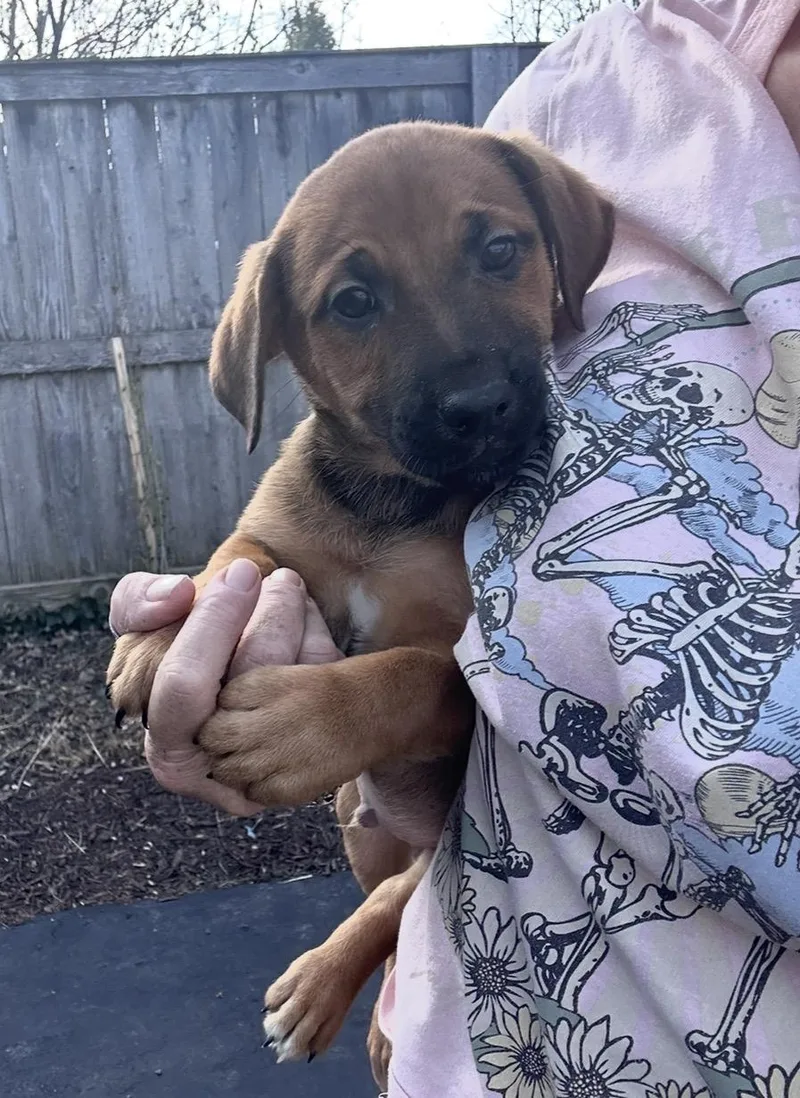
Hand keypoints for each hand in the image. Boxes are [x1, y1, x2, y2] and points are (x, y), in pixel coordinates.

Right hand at [108, 561, 341, 815]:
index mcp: (169, 743)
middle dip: (273, 618)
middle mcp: (221, 767)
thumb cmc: (186, 657)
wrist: (240, 692)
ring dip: (300, 624)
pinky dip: (322, 643)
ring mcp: (274, 766)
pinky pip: (327, 690)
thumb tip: (177, 594)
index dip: (213, 622)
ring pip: (299, 684)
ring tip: (289, 588)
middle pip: (254, 683)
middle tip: (281, 577)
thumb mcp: (142, 631)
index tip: (241, 571)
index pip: (184, 684)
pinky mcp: (318, 754)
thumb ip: (136, 603)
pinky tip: (308, 619)